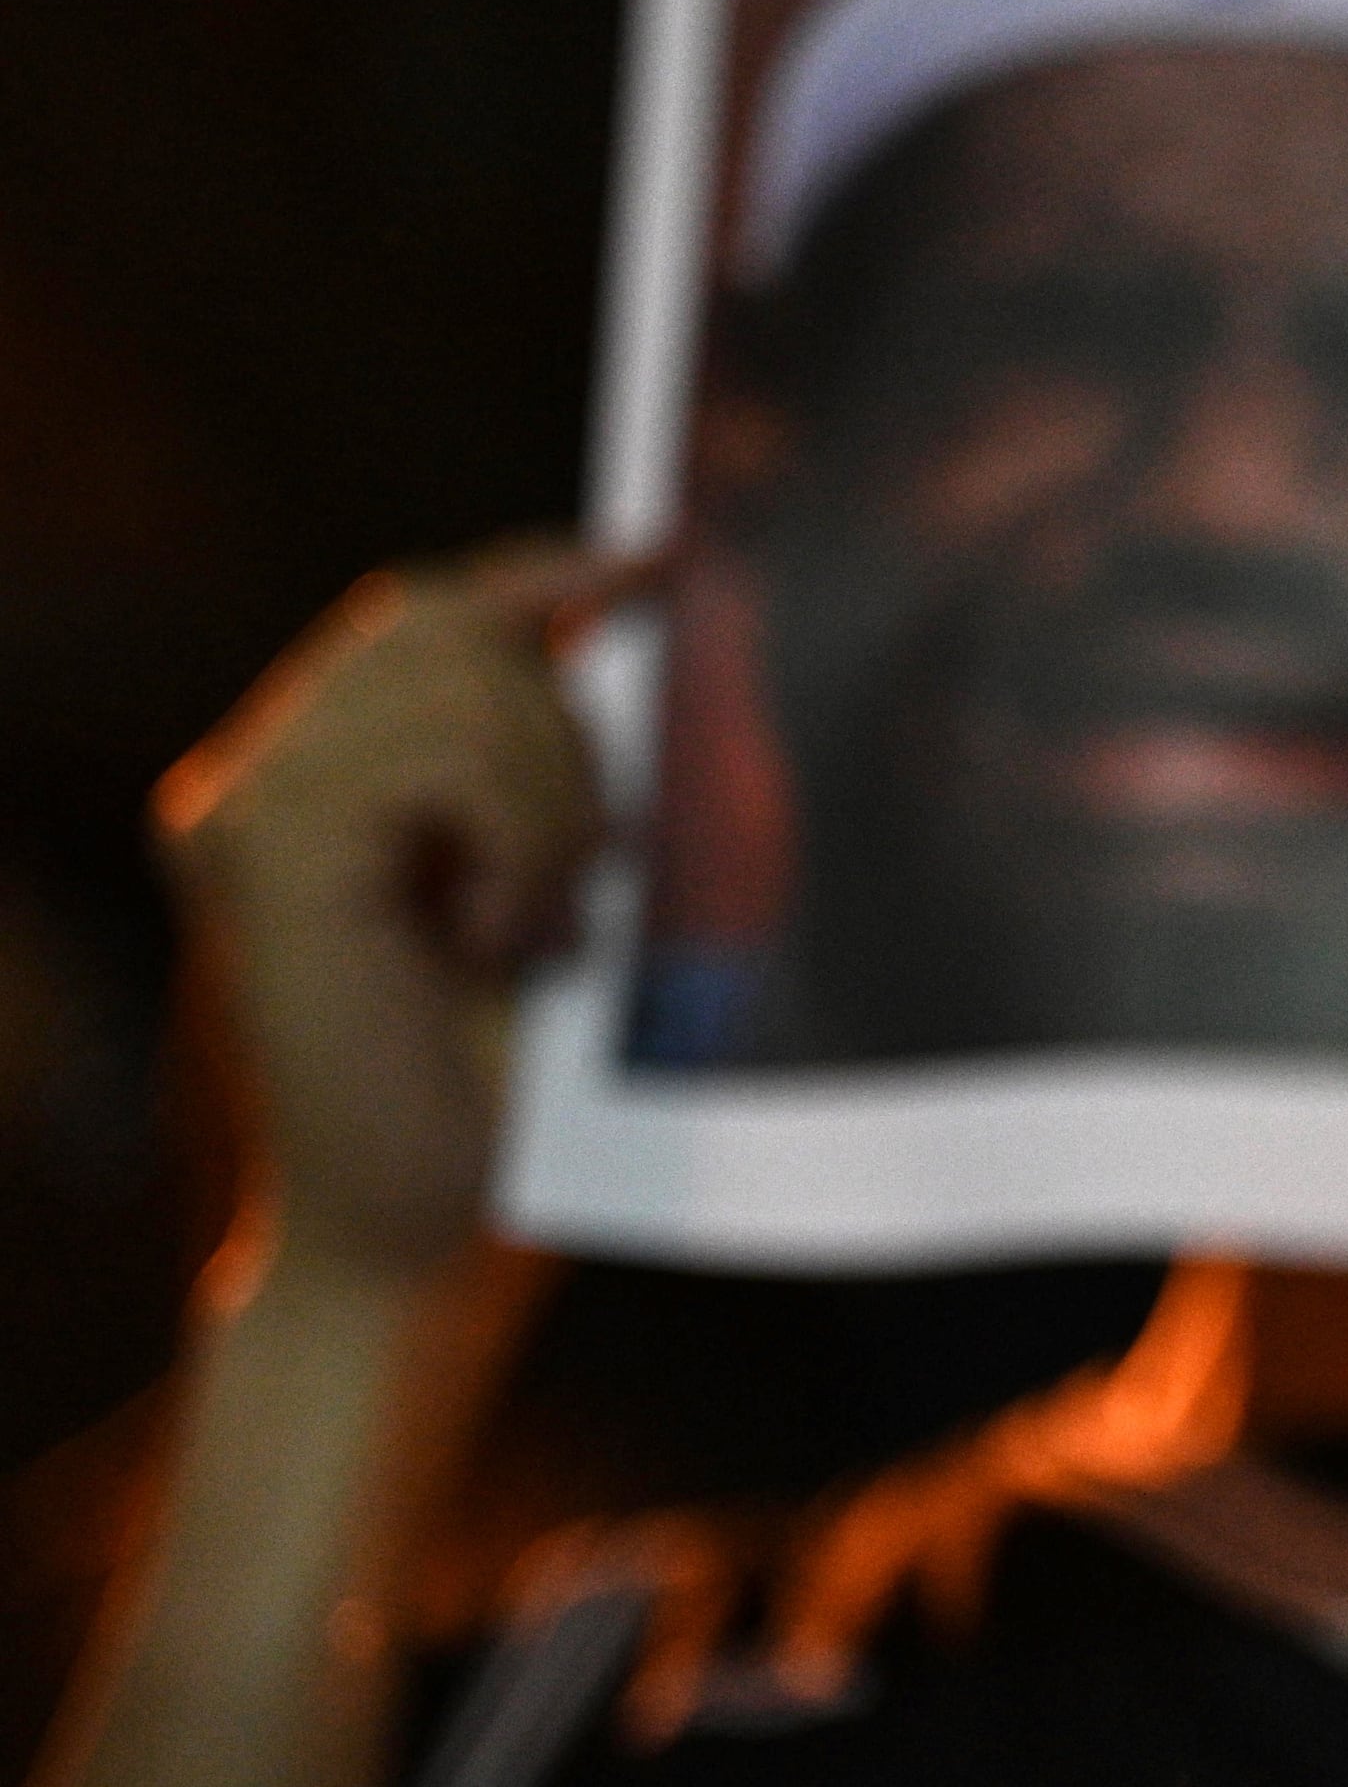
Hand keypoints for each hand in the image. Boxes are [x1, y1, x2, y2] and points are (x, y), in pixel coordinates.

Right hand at [159, 545, 637, 1286]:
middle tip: (587, 874)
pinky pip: (443, 763)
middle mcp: (261, 774)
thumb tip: (652, 614)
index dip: (546, 569)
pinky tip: (492, 942)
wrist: (418, 1231)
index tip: (660, 555)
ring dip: (552, 802)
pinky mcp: (267, 849)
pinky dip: (514, 844)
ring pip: (458, 681)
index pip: (430, 616)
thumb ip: (575, 760)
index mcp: (324, 777)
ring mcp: (248, 805)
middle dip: (561, 725)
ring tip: (540, 928)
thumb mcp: (567, 886)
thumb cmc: (502, 1084)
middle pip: (444, 622)